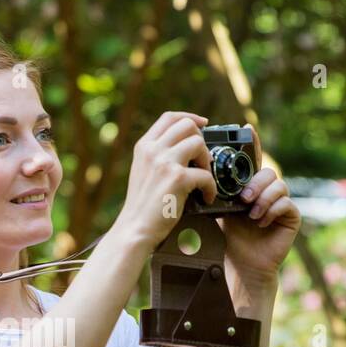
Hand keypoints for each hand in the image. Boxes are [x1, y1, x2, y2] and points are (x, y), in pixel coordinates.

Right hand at [112, 111, 217, 247]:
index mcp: (144, 146)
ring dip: (207, 161)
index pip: (169, 117)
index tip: (203, 124)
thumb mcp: (143, 172)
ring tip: (204, 179)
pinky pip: (205, 174)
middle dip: (202, 140)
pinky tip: (206, 197)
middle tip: (203, 161)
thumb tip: (186, 146)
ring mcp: (164, 162)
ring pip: (199, 143)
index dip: (190, 117)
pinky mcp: (177, 179)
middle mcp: (153, 150)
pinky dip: (210, 188)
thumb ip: (158, 156)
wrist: (135, 229)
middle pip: (187, 125)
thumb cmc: (142, 206)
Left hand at [219, 165, 302, 283]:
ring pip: (280, 186)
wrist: (244, 264)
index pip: (256, 169)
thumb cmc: (234, 240)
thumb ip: (225, 196)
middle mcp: (269, 194)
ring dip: (264, 199)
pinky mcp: (292, 217)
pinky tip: (262, 223)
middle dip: (256, 184)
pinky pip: (287, 203)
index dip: (249, 171)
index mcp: (254, 190)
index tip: (237, 182)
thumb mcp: (225, 213)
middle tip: (245, 199)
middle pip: (269, 173)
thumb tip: (213, 180)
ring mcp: (282, 204)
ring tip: (252, 216)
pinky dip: (273, 211)